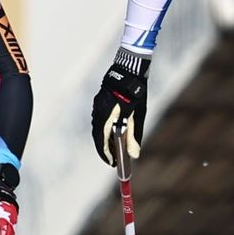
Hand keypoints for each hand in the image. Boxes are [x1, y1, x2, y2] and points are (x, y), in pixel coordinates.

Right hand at [91, 48, 149, 165]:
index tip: (113, 164)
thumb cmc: (134, 94)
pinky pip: (100, 119)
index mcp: (105, 118)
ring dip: (105, 139)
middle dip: (106, 149)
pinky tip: (114, 131)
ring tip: (115, 147)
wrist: (129, 70)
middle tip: (115, 158)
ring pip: (98, 128)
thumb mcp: (136, 116)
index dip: (107, 154)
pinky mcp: (99, 100)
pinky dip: (105, 129)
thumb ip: (134, 136)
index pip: (101, 142)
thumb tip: (134, 155)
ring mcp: (97, 106)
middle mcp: (98, 113)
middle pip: (98, 136)